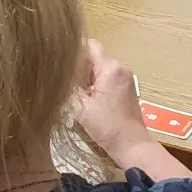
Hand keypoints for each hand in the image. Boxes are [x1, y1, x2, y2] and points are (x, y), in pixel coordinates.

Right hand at [74, 39, 153, 161]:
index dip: (74, 51)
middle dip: (80, 67)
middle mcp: (121, 68)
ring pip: (101, 69)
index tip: (63, 63)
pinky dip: (97, 85)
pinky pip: (109, 78)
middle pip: (95, 57)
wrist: (132, 145)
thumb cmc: (107, 127)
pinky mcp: (128, 89)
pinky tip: (89, 100)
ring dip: (88, 78)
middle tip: (68, 83)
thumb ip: (69, 86)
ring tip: (77, 94)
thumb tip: (59, 74)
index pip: (90, 45)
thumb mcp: (81, 107)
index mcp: (111, 68)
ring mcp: (127, 79)